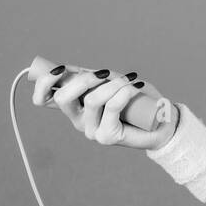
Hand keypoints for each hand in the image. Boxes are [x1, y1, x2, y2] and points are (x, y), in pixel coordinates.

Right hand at [32, 63, 178, 150]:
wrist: (162, 122)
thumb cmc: (138, 99)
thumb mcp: (112, 81)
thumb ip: (93, 76)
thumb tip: (71, 69)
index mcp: (74, 105)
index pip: (43, 99)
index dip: (43, 82)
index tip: (60, 69)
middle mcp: (78, 119)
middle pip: (63, 97)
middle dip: (83, 79)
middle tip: (106, 73)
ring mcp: (90, 130)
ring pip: (91, 100)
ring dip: (113, 84)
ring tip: (131, 81)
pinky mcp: (106, 137)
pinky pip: (111, 107)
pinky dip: (124, 92)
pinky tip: (136, 88)